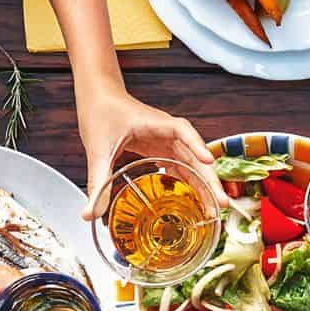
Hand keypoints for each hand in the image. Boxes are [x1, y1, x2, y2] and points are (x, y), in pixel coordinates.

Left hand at [79, 87, 225, 219]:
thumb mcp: (97, 148)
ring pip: (193, 164)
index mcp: (154, 124)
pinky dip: (191, 183)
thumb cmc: (101, 111)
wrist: (99, 97)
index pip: (181, 131)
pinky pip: (183, 168)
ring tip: (214, 208)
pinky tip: (196, 201)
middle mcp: (166, 132)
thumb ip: (97, 181)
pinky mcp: (163, 150)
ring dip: (204, 185)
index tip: (207, 161)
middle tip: (219, 203)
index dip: (195, 145)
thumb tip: (89, 214)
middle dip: (209, 179)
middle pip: (196, 154)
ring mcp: (167, 141)